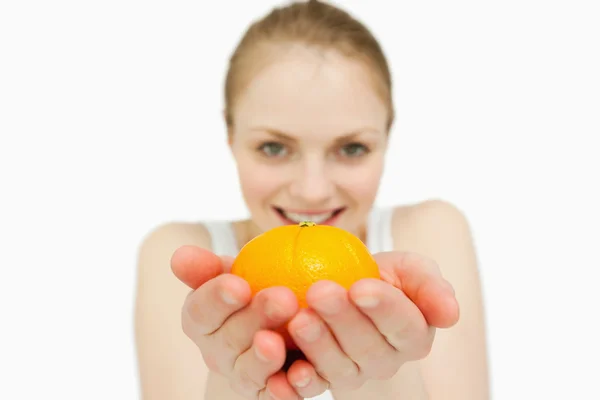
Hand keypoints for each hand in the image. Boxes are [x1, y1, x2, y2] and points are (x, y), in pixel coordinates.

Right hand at [171, 245, 301, 399]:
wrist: (278, 321)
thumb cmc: (252, 286)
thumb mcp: (232, 270)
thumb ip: (207, 265)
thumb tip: (180, 257)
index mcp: (200, 321)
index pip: (201, 311)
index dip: (217, 299)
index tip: (239, 284)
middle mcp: (216, 354)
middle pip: (229, 340)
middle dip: (255, 319)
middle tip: (283, 298)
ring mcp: (243, 377)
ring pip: (249, 373)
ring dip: (264, 359)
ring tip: (281, 342)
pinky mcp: (269, 394)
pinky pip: (277, 396)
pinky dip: (288, 389)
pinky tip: (303, 372)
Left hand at [282, 251, 459, 397]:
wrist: (346, 289)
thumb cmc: (382, 277)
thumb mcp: (410, 270)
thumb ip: (430, 286)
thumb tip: (451, 314)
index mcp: (413, 335)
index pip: (403, 324)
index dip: (383, 308)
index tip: (361, 287)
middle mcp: (386, 361)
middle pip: (366, 346)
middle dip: (342, 320)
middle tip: (320, 292)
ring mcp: (354, 374)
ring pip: (338, 366)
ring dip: (317, 345)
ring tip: (299, 319)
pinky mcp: (322, 379)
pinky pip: (312, 385)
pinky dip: (300, 380)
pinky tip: (288, 369)